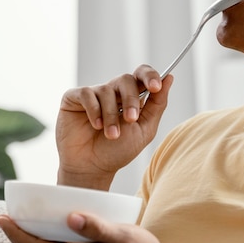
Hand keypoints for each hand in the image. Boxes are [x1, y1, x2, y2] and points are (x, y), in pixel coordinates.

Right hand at [56, 66, 173, 187]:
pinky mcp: (74, 97)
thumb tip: (169, 78)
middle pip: (126, 79)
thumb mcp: (144, 129)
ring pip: (107, 90)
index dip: (150, 76)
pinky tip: (95, 126)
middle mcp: (113, 92)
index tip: (156, 87)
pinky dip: (94, 111)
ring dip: (111, 116)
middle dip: (131, 100)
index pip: (142, 74)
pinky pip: (87, 94)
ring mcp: (94, 94)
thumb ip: (157, 104)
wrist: (92, 167)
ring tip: (111, 135)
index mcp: (132, 97)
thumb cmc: (117, 151)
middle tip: (131, 119)